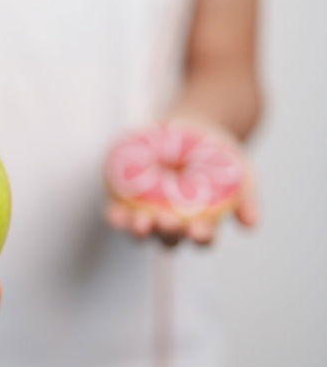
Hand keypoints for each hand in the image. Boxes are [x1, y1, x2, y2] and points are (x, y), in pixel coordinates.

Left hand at [104, 118, 259, 245]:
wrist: (192, 127)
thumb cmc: (219, 154)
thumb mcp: (240, 171)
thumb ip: (247, 197)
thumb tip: (251, 225)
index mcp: (202, 223)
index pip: (203, 239)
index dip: (201, 238)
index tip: (200, 230)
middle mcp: (174, 224)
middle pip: (169, 239)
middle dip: (167, 232)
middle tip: (167, 221)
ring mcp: (148, 213)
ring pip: (142, 232)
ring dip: (139, 231)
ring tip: (140, 222)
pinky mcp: (126, 200)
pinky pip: (118, 214)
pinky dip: (116, 217)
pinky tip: (116, 213)